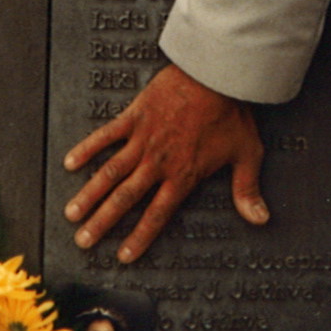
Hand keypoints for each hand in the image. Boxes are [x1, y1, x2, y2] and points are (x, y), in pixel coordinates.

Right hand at [63, 63, 266, 260]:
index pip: (157, 215)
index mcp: (183, 175)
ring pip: (109, 173)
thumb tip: (260, 219)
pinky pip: (105, 135)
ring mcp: (142, 139)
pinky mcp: (134, 117)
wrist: (215, 74)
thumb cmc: (231, 112)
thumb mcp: (246, 154)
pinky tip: (70, 162)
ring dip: (89, 194)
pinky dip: (87, 148)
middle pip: (124, 199)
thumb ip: (247, 190)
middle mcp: (158, 162)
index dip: (139, 237)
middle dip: (102, 223)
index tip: (123, 255)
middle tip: (83, 241)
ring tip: (71, 213)